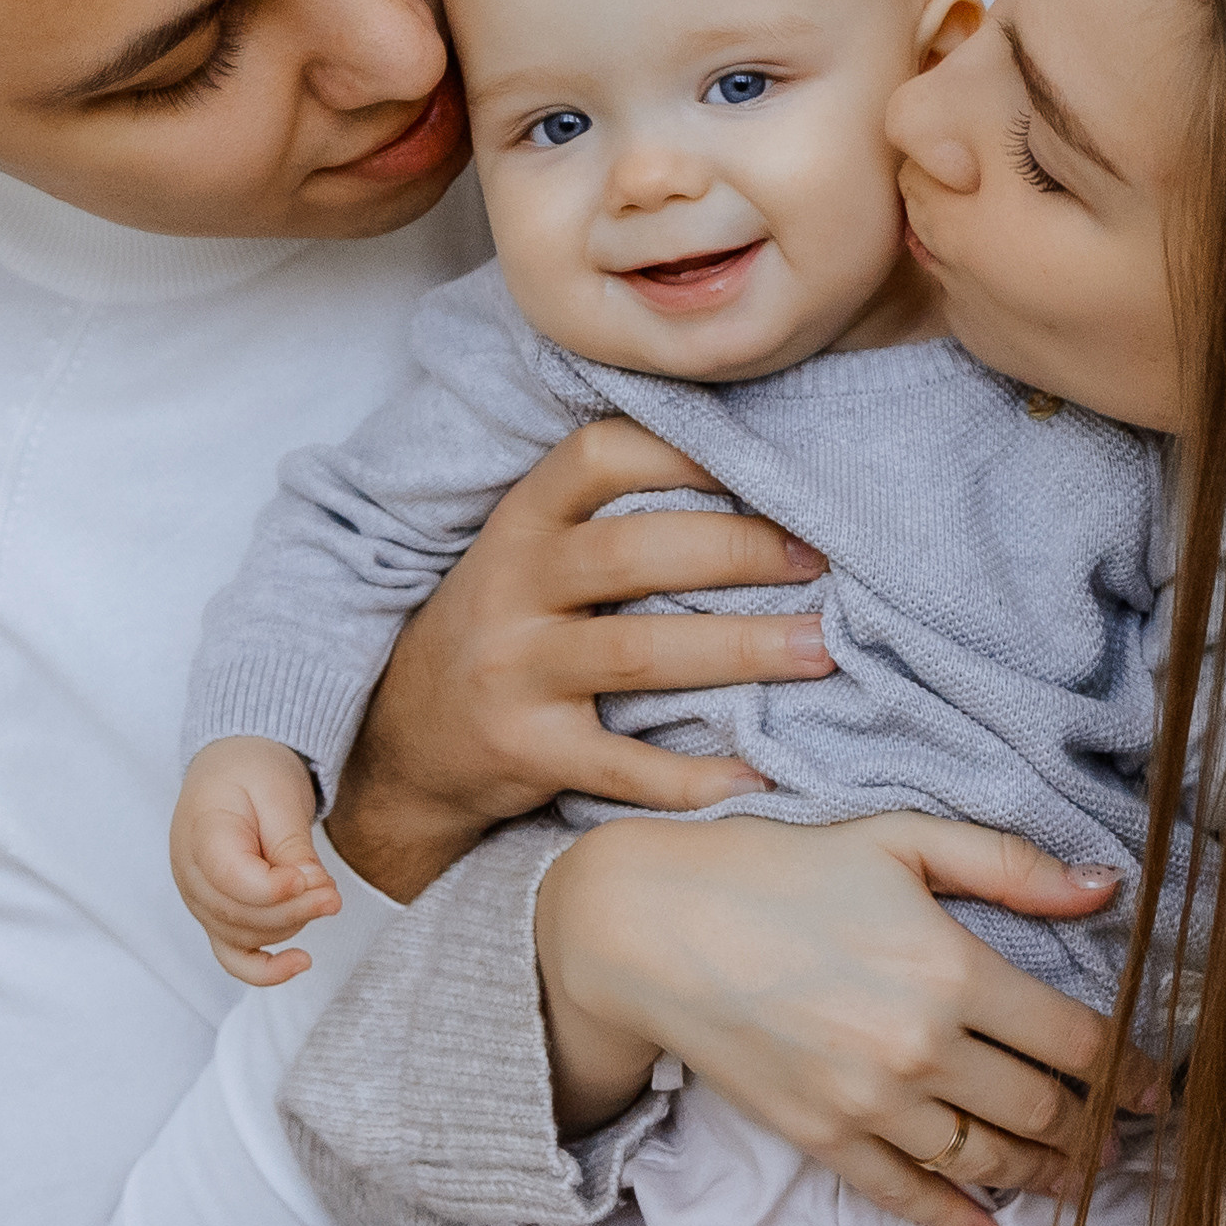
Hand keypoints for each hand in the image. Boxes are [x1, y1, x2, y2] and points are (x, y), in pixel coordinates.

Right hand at [171, 737, 340, 988]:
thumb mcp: (279, 793)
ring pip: (245, 936)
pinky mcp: (216, 915)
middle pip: (241, 915)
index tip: (315, 877)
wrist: (233, 766)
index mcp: (200, 834)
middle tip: (333, 894)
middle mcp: (191, 875)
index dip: (276, 889)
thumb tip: (311, 888)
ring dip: (291, 926)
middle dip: (295, 909)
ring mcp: (200, 901)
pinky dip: (264, 971)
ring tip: (325, 898)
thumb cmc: (254, 773)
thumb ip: (291, 844)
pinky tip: (301, 963)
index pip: (232, 880)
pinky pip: (233, 957)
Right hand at [329, 419, 833, 901]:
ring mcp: (514, 673)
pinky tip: (758, 774)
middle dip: (737, 552)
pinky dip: (693, 775)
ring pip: (638, 654)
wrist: (404, 739)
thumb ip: (608, 517)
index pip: (596, 457)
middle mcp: (510, 589)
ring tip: (821, 650)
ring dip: (740, 650)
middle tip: (820, 562)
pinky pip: (621, 766)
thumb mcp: (528, 555)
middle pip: (632, 554)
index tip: (763, 461)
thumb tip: (750, 476)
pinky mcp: (526, 753)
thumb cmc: (502, 628)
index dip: (681, 450)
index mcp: (519, 524)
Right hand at [536, 810, 1158, 1225]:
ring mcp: (870, 1103)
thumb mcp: (900, 840)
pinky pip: (907, 1196)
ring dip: (1046, 1178)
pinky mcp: (823, 1137)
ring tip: (1080, 1179)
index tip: (1156, 1089)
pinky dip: (957, 1223)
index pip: (1076, 1041)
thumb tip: (1109, 886)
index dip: (1129, 1072)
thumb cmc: (779, 868)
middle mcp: (921, 1048)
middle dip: (1096, 1132)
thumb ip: (1008, 865)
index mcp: (952, 968)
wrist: (652, 925)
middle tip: (1124, 1139)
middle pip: (1043, 1112)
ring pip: (988, 1162)